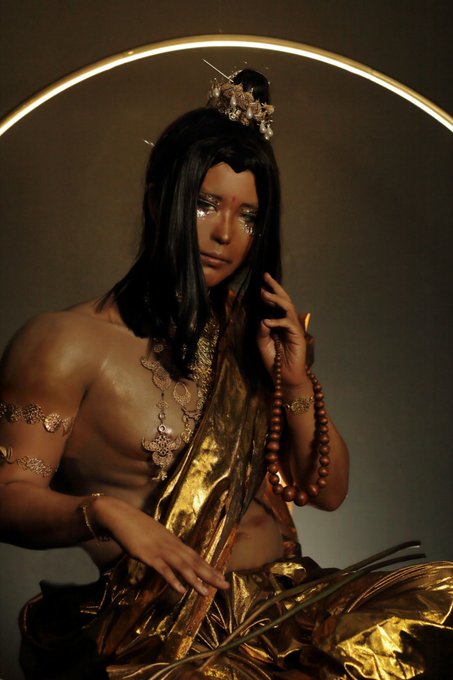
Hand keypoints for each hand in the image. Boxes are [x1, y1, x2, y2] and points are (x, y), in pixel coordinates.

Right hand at [93, 495, 228, 595]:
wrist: (120, 515)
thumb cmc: (136, 526)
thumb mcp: (155, 536)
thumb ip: (165, 546)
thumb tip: (173, 555)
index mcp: (173, 542)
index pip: (195, 556)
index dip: (209, 567)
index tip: (222, 576)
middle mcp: (171, 545)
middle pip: (194, 561)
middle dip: (210, 574)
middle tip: (225, 586)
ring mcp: (160, 550)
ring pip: (181, 566)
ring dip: (194, 580)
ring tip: (205, 592)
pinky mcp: (147, 555)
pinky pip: (162, 569)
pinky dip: (172, 579)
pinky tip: (180, 590)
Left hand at [257, 273, 309, 388]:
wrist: (284, 377)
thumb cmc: (274, 361)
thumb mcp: (262, 343)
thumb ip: (262, 331)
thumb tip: (263, 319)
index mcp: (280, 323)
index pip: (275, 305)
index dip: (269, 295)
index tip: (260, 286)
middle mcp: (288, 323)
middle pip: (284, 300)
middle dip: (275, 288)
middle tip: (266, 276)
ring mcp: (294, 328)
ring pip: (288, 308)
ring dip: (276, 299)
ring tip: (264, 293)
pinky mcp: (298, 336)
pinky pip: (288, 323)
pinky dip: (277, 321)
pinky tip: (267, 322)